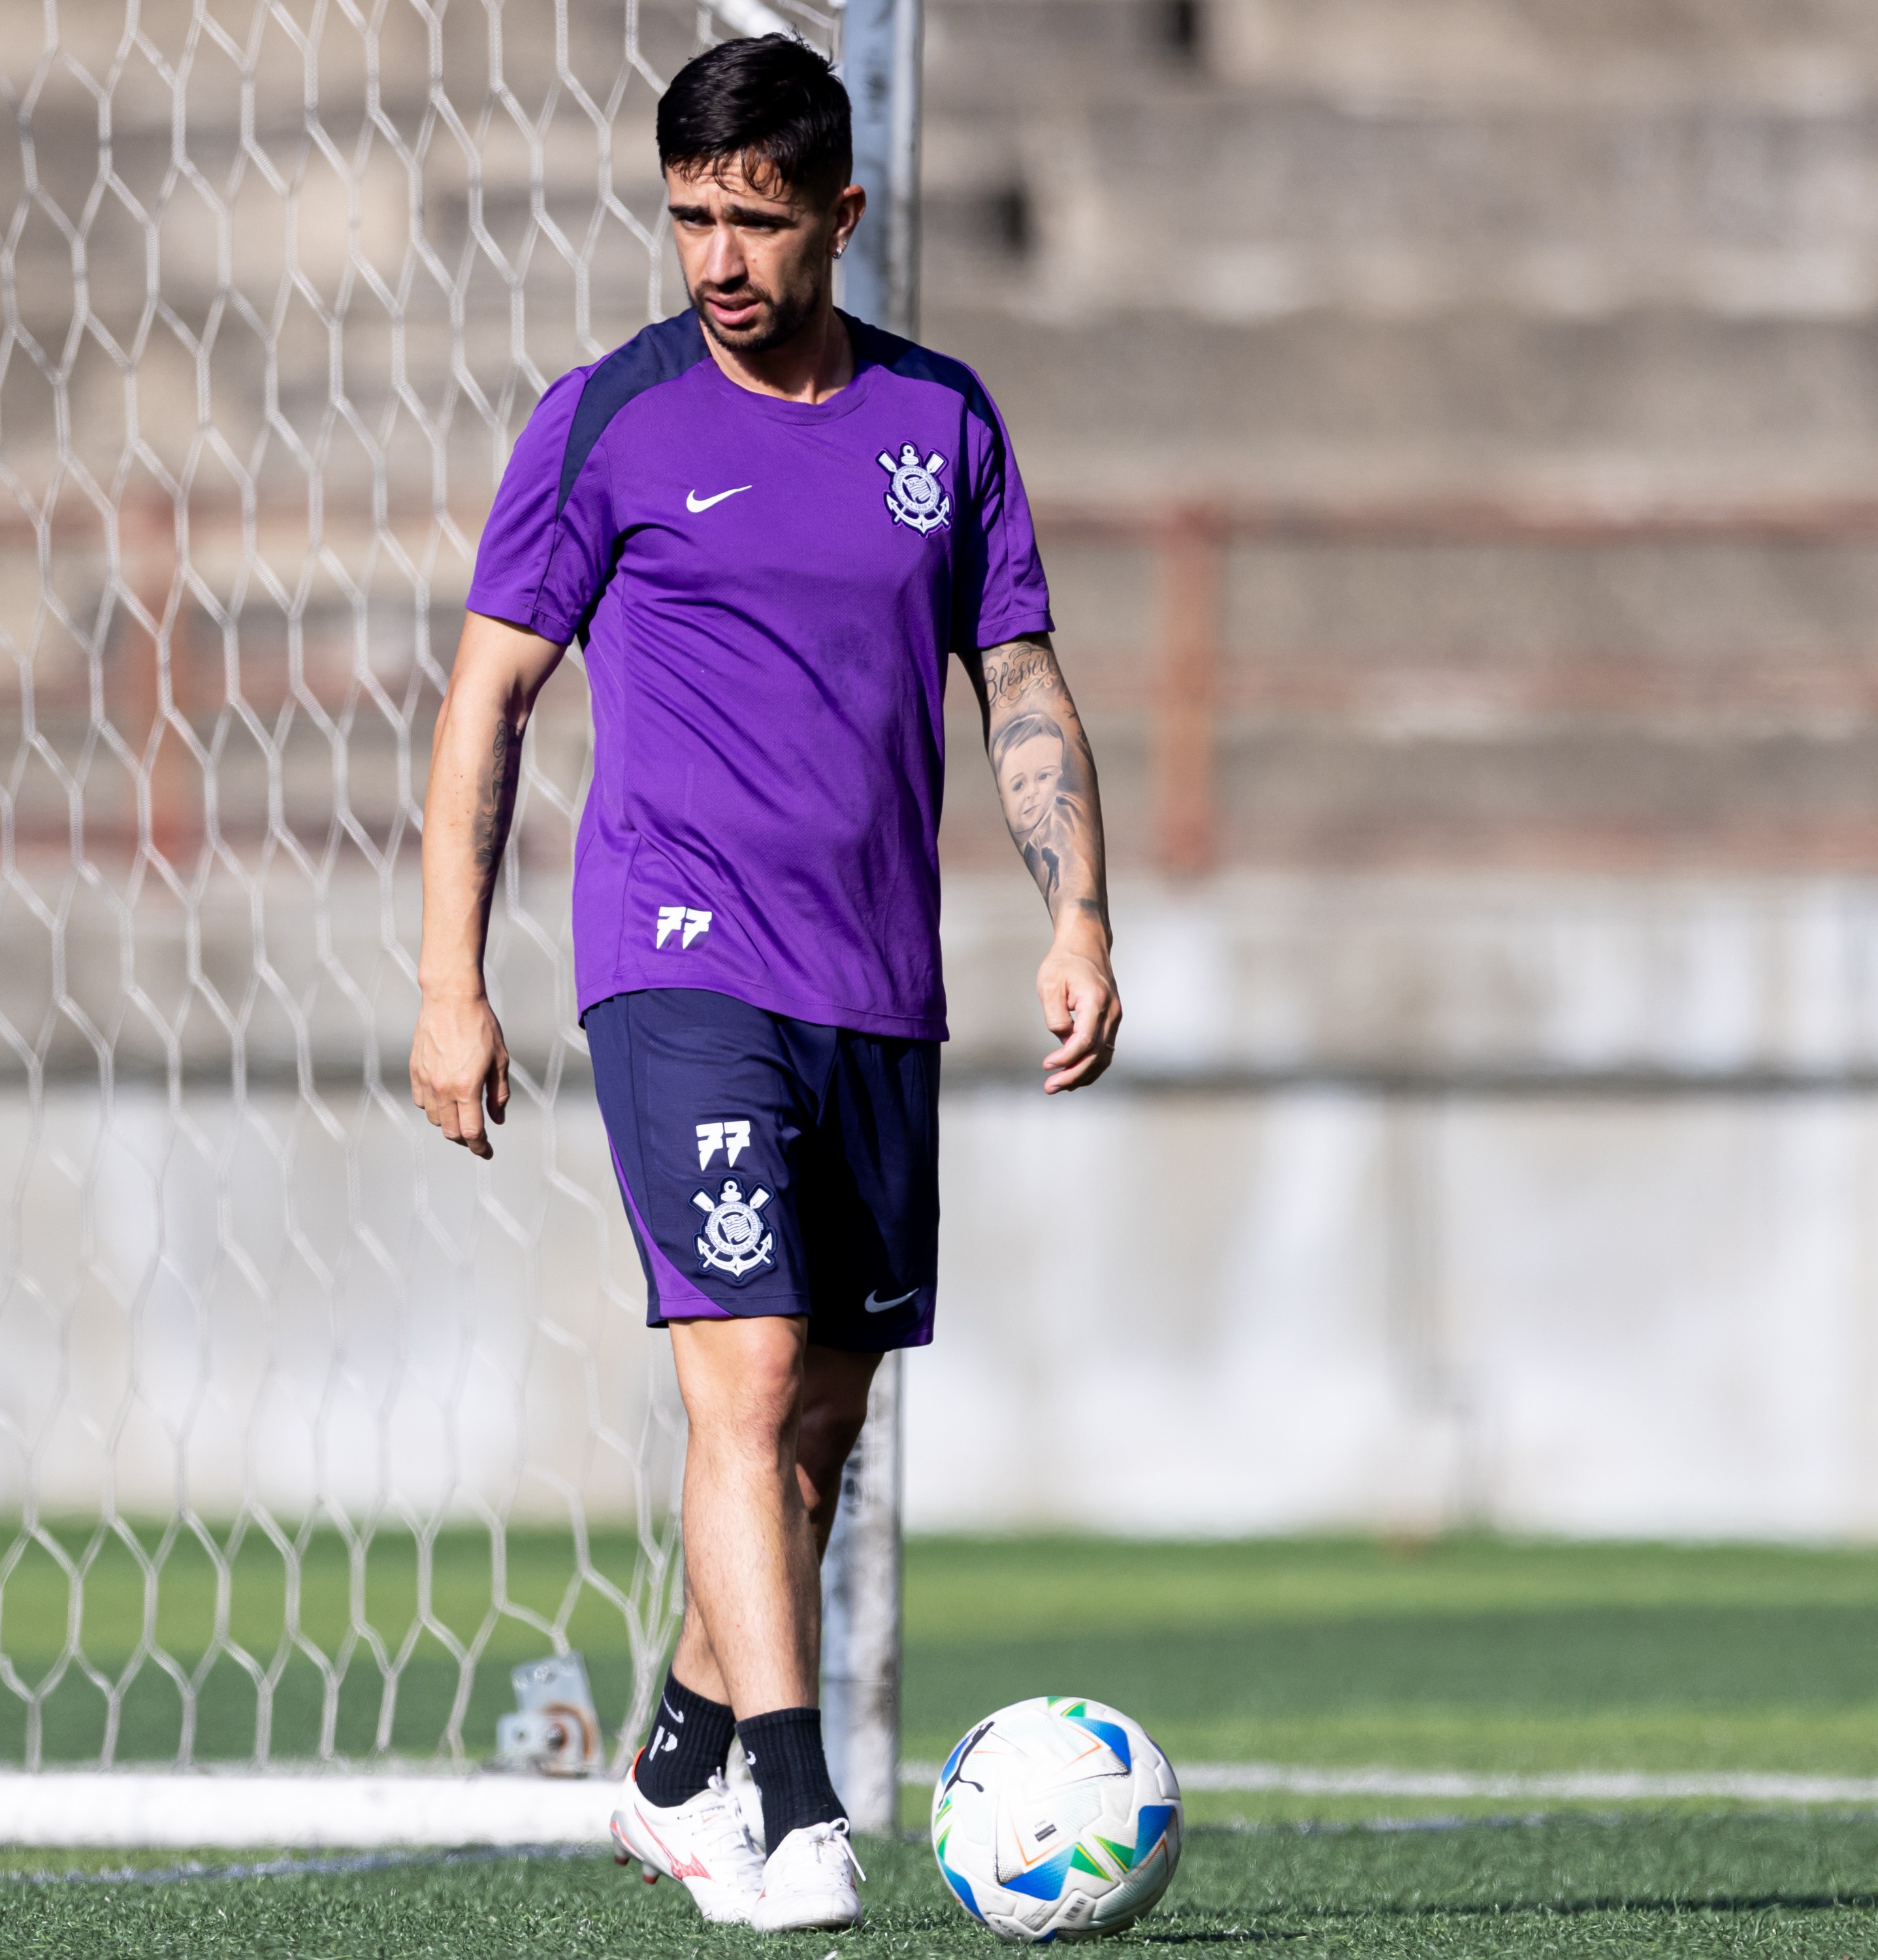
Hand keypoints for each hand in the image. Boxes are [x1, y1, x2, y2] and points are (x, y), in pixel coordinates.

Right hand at [410, 990, 509, 1157]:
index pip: (471, 1132)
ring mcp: (425, 1079)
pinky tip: (446, 1100)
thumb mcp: (500, 1060)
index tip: (487, 1153)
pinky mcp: (415, 1070)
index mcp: (466, 1087)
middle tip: (478, 1138)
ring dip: (450, 1124)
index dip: (480, 1147)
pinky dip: (434, 1108)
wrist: (451, 998)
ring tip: (463, 1117)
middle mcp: (442, 1087)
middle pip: (451, 1131)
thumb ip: (499, 1094)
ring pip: (436, 1118)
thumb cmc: (481, 1025)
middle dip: (466, 1139)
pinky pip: (422, 1101)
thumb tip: (497, 1119)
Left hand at [1036, 925, 1120, 1093]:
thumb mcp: (1049, 985)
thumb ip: (1055, 1016)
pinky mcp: (1111, 1021)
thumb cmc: (1064, 963)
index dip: (1066, 1058)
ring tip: (1058, 1086)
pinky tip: (1074, 1076)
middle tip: (1050, 1087)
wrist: (1086, 945)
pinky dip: (1090, 1066)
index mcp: (1096, 1001)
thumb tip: (1062, 1041)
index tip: (1046, 1065)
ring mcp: (1115, 1017)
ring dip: (1082, 1075)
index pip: (1085, 1040)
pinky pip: (1104, 1050)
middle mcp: (1111, 1012)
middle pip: (1097, 1054)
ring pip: (1104, 1057)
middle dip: (1073, 1075)